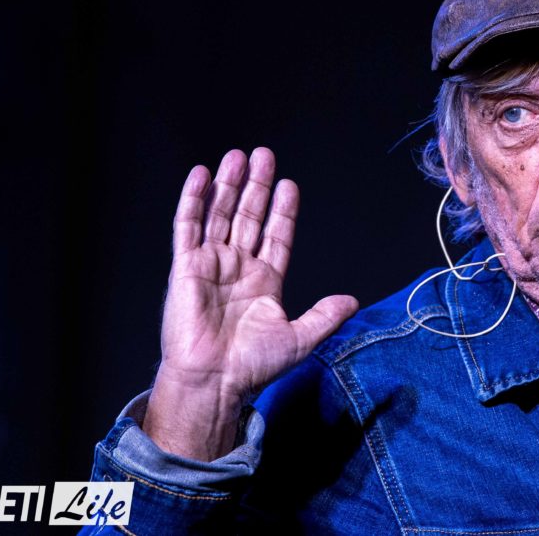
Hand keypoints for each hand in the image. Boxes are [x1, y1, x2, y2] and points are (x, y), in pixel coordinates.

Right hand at [143, 148, 358, 459]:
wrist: (215, 382)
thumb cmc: (252, 366)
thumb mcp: (300, 338)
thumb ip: (325, 316)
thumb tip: (352, 301)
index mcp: (265, 281)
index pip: (276, 235)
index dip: (283, 210)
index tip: (289, 185)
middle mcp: (238, 267)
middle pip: (249, 216)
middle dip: (257, 186)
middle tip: (265, 155)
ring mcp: (211, 264)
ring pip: (220, 214)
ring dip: (229, 185)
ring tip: (238, 156)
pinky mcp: (186, 267)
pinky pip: (188, 227)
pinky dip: (193, 200)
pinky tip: (201, 175)